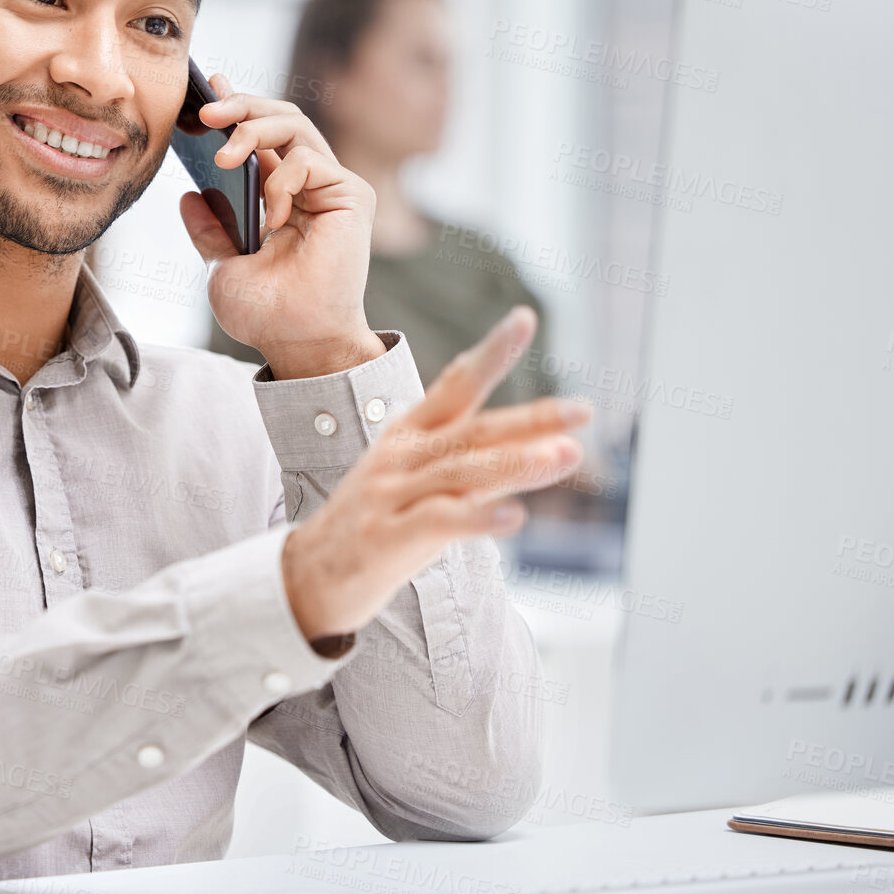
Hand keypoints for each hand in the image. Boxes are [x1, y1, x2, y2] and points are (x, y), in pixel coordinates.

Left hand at [175, 74, 381, 378]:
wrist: (296, 343)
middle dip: (240, 106)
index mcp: (280, 195)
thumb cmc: (266, 312)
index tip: (204, 94)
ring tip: (224, 156)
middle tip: (205, 112)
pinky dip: (280, 181)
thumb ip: (210, 228)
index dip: (235, 108)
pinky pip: (310, 161)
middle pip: (280, 118)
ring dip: (253, 130)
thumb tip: (188, 195)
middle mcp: (309, 185)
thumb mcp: (221, 264)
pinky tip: (270, 217)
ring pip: (294, 126)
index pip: (260, 136)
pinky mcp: (350, 196)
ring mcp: (331, 187)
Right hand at [280, 306, 591, 642]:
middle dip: (530, 418)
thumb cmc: (380, 525)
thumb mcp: (428, 484)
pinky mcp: (388, 536)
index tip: (524, 319)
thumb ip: (486, 466)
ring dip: (515, 463)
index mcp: (408, 434)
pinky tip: (516, 517)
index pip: (455, 386)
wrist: (311, 574)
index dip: (491, 353)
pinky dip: (479, 516)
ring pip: (460, 470)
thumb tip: (552, 447)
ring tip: (564, 455)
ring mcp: (391, 494)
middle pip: (472, 430)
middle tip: (583, 409)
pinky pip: (440, 521)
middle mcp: (400, 456)